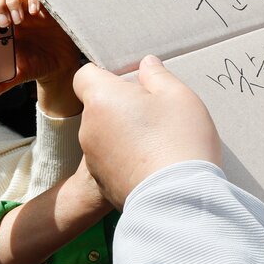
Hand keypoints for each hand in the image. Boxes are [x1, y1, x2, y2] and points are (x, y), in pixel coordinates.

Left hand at [0, 0, 80, 114]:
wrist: (60, 66)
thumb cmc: (36, 66)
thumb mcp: (17, 75)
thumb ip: (0, 83)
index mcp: (1, 31)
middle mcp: (12, 18)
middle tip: (2, 23)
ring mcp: (28, 13)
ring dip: (12, 4)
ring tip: (18, 19)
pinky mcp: (45, 11)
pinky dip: (33, 1)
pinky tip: (34, 13)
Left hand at [74, 55, 222, 208]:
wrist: (177, 198)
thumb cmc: (178, 140)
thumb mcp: (178, 96)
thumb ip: (158, 75)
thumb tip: (147, 65)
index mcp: (102, 98)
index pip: (85, 75)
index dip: (106, 75)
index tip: (132, 83)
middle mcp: (89, 127)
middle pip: (100, 105)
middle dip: (122, 105)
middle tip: (156, 113)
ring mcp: (94, 158)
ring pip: (106, 134)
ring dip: (126, 133)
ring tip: (160, 142)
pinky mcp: (103, 182)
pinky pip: (113, 161)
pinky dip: (128, 159)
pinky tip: (156, 164)